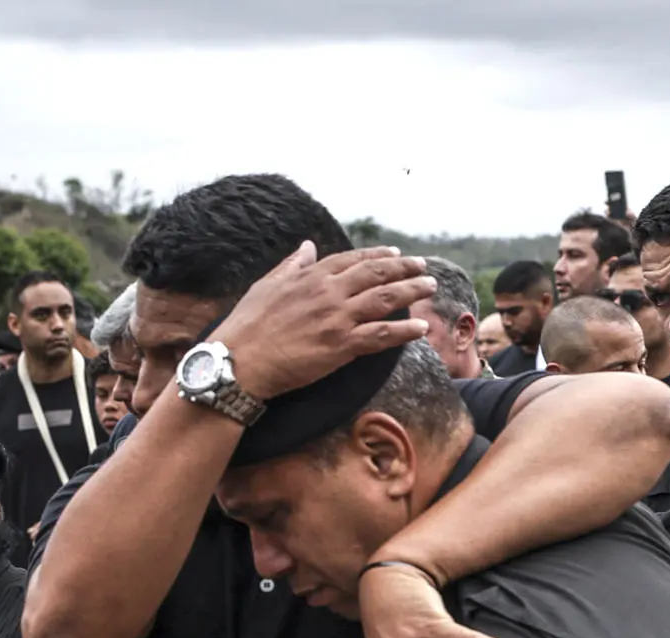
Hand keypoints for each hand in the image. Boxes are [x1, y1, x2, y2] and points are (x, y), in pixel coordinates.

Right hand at [213, 244, 433, 400]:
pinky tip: (421, 328)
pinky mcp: (342, 345)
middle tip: (423, 266)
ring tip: (430, 286)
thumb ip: (292, 265)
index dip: (378, 255)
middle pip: (375, 274)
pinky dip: (403, 331)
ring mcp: (337, 318)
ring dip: (411, 291)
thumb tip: (307, 246)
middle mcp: (328, 292)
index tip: (396, 253)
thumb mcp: (266, 285)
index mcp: (310, 276)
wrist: (239, 360)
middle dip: (403, 268)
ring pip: (384, 299)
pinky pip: (381, 335)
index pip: (352, 259)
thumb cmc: (248, 325)